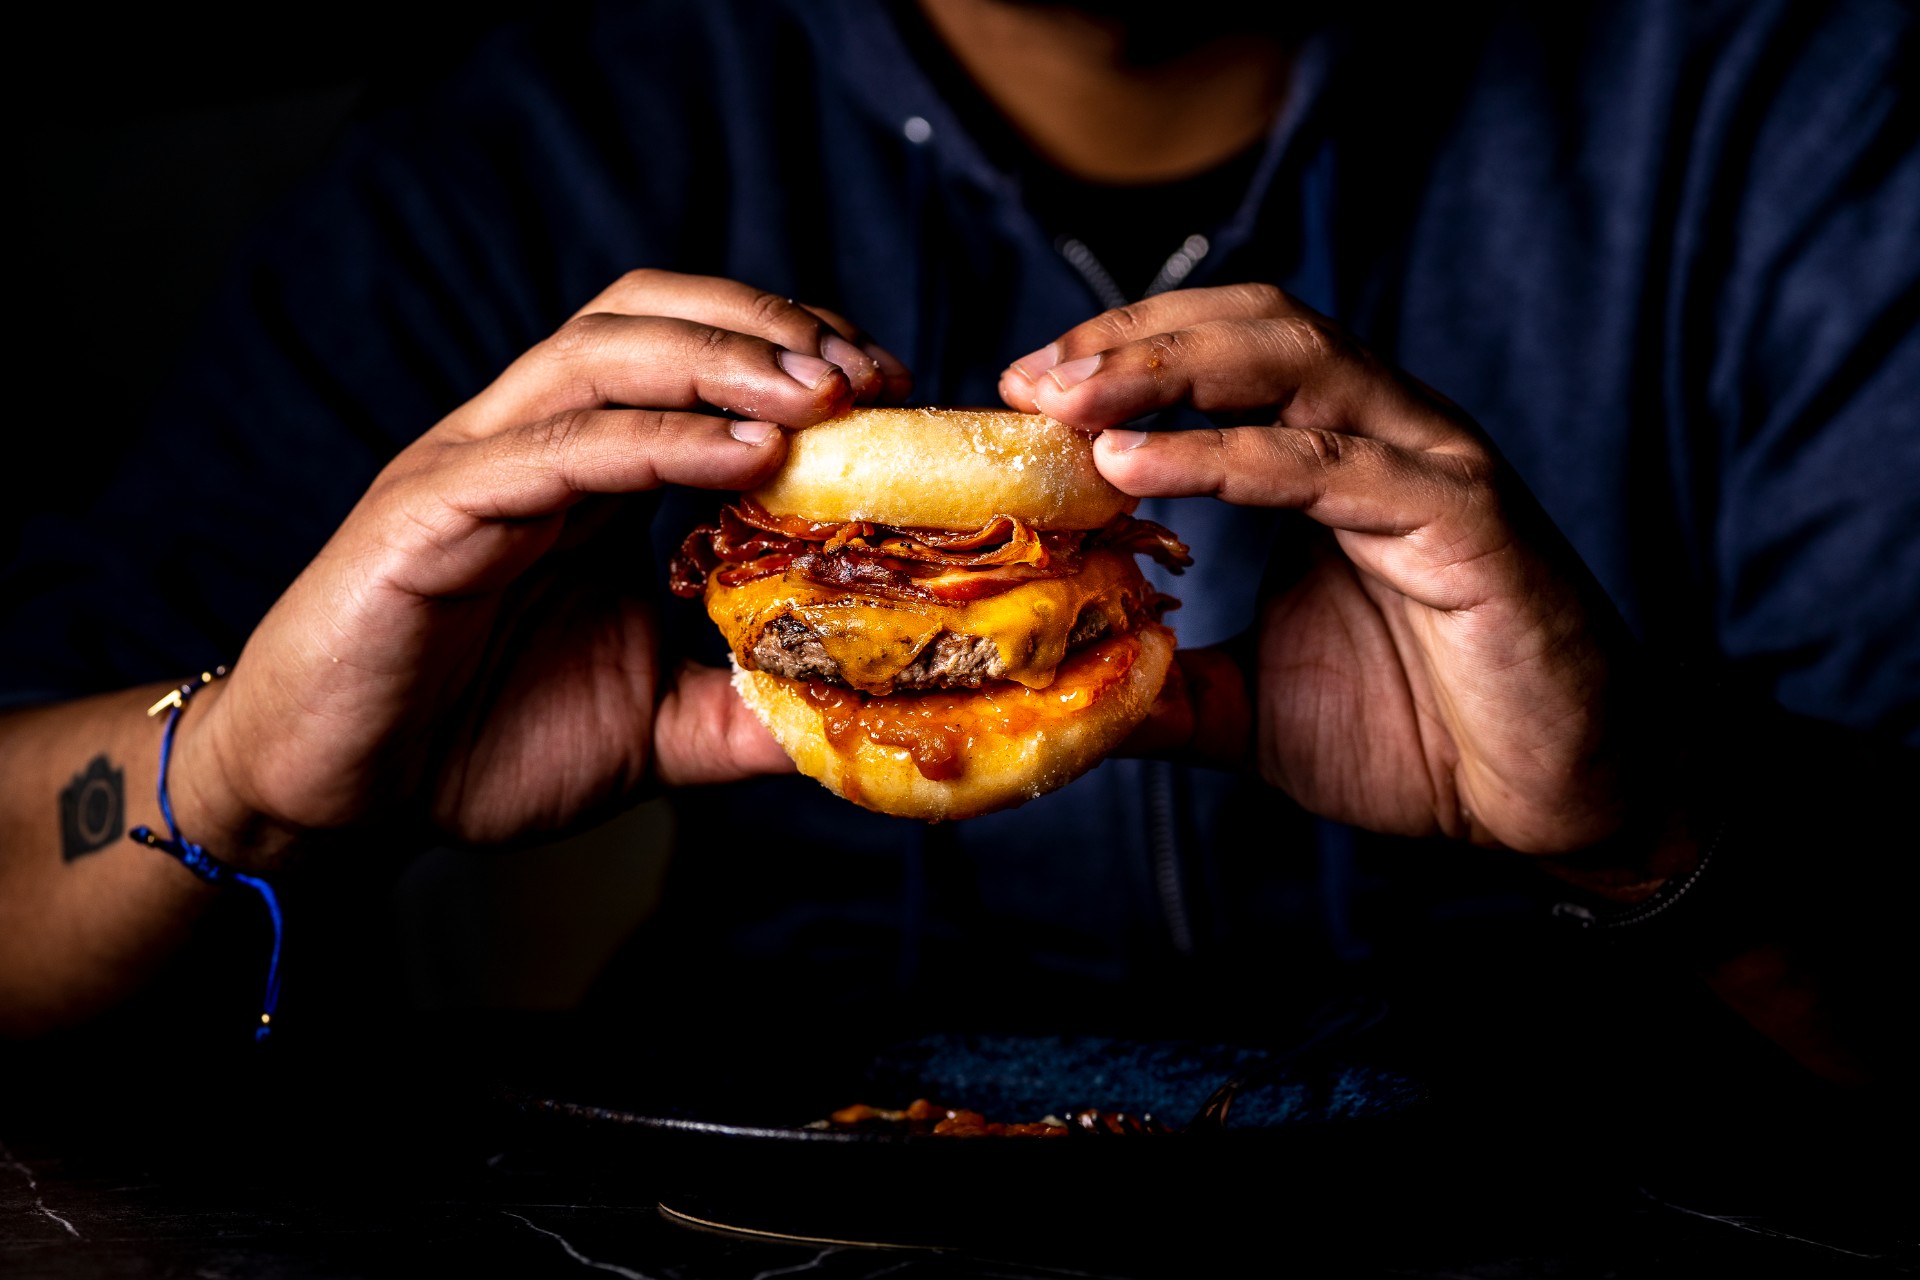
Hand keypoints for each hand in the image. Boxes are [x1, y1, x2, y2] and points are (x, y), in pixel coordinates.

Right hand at [180, 270, 910, 858]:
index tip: (888, 390)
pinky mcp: (427, 514)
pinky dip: (657, 440)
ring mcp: (475, 468)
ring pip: (600, 356)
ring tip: (822, 391)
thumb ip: (743, 711)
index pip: (690, 359)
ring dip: (721, 358)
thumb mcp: (653, 729)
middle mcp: (531, 445)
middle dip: (764, 327)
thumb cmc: (479, 746)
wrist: (336, 801)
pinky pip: (554, 452)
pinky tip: (746, 455)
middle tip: (867, 372)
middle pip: (646, 317)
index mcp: (585, 475)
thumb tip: (852, 721)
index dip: (788, 355)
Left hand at [1001, 285, 1641, 854]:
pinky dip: (1228, 456)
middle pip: (1252, 327)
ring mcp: (1429, 466)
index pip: (1220, 359)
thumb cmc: (1420, 737)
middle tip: (1030, 379)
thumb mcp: (1248, 709)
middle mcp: (1382, 437)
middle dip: (1132, 339)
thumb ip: (1160, 684)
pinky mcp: (1465, 520)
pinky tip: (1139, 466)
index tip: (1020, 392)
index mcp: (1332, 457)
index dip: (1121, 359)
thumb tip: (1053, 687)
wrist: (1554, 804)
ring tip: (1069, 401)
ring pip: (1296, 362)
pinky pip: (1334, 463)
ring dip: (1168, 369)